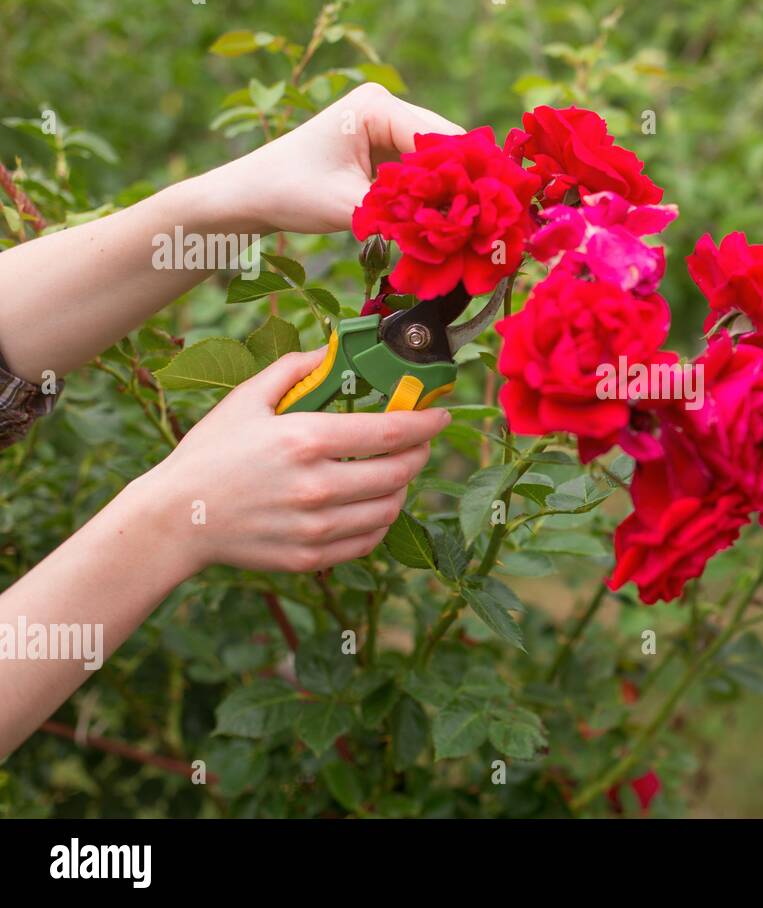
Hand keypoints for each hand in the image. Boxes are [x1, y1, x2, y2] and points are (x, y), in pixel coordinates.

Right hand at [134, 347, 449, 574]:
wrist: (175, 518)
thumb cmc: (209, 453)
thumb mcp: (247, 399)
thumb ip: (295, 369)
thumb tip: (333, 350)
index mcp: (305, 440)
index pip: (392, 432)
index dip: (426, 422)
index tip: (441, 415)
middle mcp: (316, 486)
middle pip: (400, 472)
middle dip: (420, 454)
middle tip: (420, 443)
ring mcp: (315, 527)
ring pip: (390, 508)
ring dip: (402, 487)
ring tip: (394, 472)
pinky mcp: (310, 557)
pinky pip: (369, 540)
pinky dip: (380, 521)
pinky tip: (372, 504)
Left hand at [214, 82, 463, 233]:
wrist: (253, 192)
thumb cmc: (291, 190)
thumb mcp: (349, 206)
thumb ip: (402, 213)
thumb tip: (452, 229)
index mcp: (376, 106)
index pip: (438, 138)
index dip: (462, 175)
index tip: (482, 214)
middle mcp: (386, 107)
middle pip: (445, 144)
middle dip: (462, 182)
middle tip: (483, 222)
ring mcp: (388, 125)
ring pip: (439, 159)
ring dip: (450, 189)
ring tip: (468, 223)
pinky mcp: (386, 147)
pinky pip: (424, 169)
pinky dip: (434, 192)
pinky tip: (447, 217)